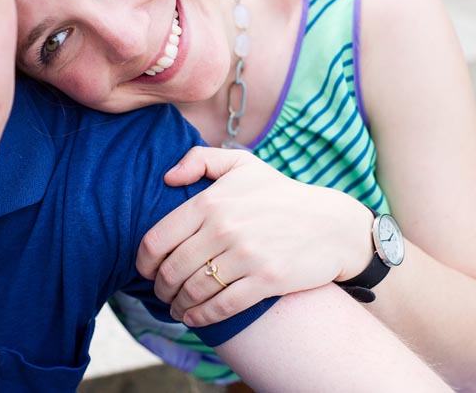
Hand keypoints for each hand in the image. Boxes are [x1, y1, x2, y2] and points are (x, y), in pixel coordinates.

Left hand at [136, 146, 373, 326]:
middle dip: (160, 288)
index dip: (144, 262)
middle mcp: (224, 228)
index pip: (157, 239)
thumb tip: (167, 177)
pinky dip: (201, 316)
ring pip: (194, 291)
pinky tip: (193, 317)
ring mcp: (246, 255)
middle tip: (162, 292)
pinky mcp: (266, 280)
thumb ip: (200, 159)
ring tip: (177, 307)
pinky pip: (221, 306)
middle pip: (172, 270)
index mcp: (211, 201)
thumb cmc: (280, 194)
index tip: (146, 270)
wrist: (332, 224)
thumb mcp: (242, 164)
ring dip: (178, 305)